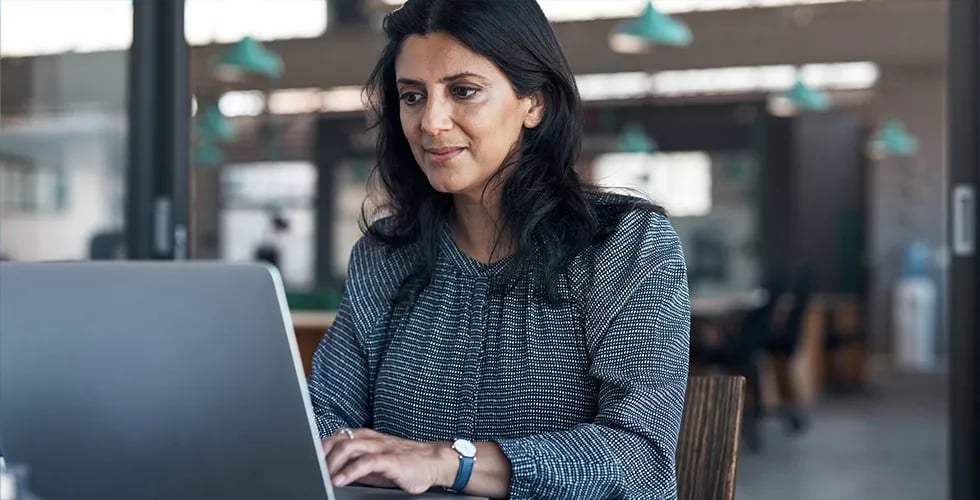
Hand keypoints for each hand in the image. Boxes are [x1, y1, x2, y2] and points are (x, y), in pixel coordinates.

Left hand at [321, 428, 456, 494]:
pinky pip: (366, 462)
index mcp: (365, 437)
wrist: (434, 462)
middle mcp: (371, 438)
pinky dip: (350, 472)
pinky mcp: (391, 459)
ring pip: (349, 447)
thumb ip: (354, 463)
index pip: (336, 437)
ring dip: (331, 462)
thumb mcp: (374, 463)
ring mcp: (381, 447)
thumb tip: (331, 472)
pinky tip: (339, 481)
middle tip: (310, 469)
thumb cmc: (404, 463)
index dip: (319, 447)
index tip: (305, 460)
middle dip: (320, 454)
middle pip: (338, 439)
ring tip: (320, 476)